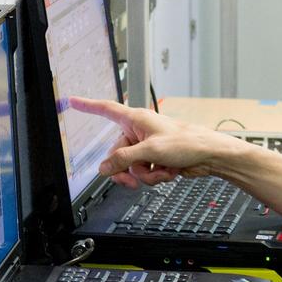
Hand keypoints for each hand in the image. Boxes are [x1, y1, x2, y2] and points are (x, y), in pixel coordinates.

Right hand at [68, 97, 232, 186]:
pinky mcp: (157, 159)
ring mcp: (148, 146)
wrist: (209, 155)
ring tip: (163, 171)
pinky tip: (170, 173)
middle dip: (126, 170)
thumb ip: (124, 159)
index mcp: (136, 119)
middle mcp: (140, 131)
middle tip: (133, 181)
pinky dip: (156, 176)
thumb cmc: (187, 142)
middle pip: (117, 154)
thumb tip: (105, 168)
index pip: (106, 109)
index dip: (88, 106)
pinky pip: (145, 173)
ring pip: (131, 167)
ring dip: (146, 175)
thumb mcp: (150, 151)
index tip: (72, 100)